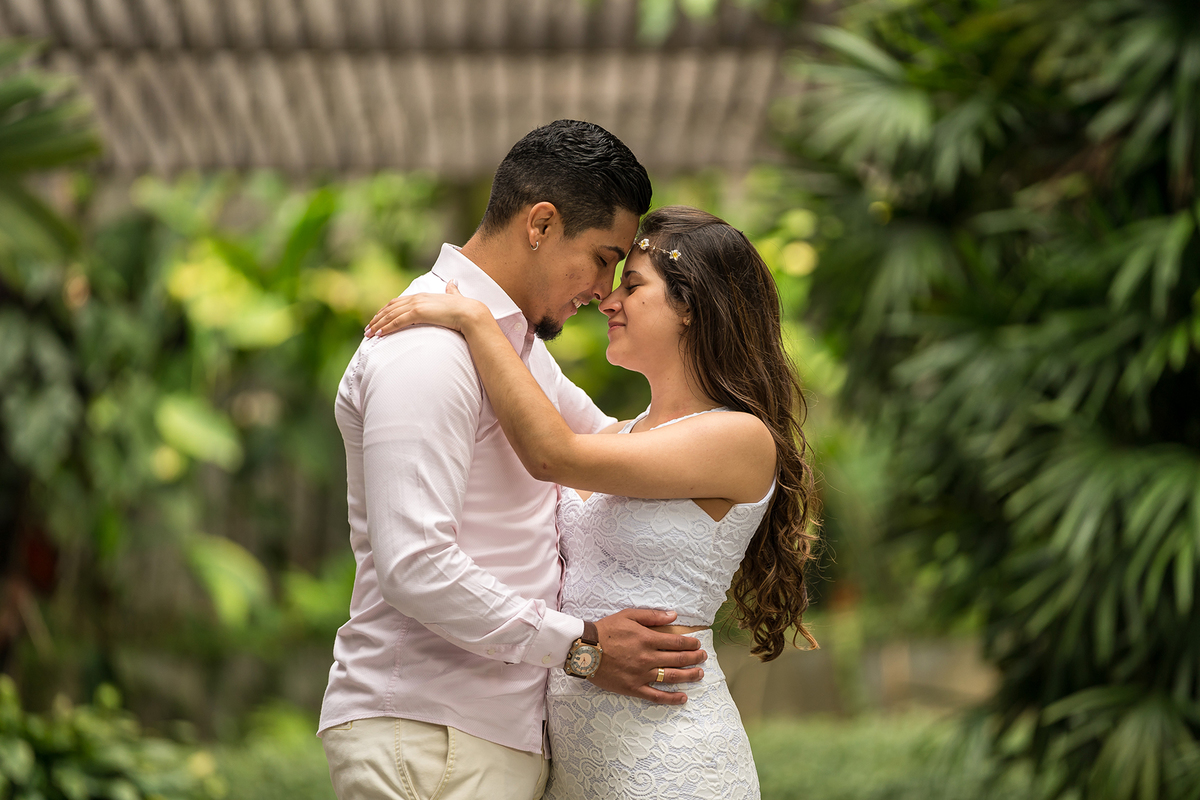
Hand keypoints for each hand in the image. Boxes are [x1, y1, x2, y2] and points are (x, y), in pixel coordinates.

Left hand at [365, 280, 485, 336]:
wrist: (469, 312)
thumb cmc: (464, 308)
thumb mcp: (454, 297)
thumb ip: (452, 291)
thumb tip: (453, 282)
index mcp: (422, 295)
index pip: (397, 302)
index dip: (385, 311)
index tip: (377, 319)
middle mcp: (416, 298)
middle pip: (390, 308)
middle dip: (377, 319)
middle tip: (368, 329)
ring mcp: (417, 305)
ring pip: (391, 315)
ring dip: (378, 325)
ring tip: (369, 334)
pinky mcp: (418, 313)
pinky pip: (398, 321)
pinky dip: (386, 327)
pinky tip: (379, 334)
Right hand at [589, 609, 707, 704]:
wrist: (584, 649)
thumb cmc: (606, 630)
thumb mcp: (628, 615)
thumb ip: (652, 616)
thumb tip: (673, 615)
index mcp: (648, 639)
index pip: (677, 642)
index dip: (690, 643)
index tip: (697, 643)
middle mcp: (648, 658)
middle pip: (678, 659)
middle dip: (694, 658)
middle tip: (703, 657)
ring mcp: (642, 674)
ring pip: (671, 677)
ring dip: (689, 676)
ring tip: (699, 674)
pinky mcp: (634, 688)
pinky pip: (656, 696)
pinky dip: (671, 698)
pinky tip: (682, 698)